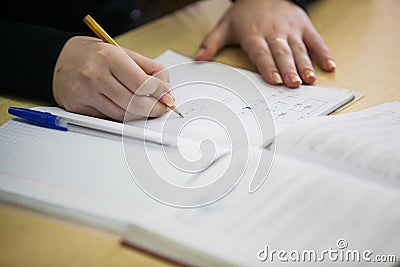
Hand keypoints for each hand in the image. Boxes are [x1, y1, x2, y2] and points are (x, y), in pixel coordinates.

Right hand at [53, 36, 173, 120]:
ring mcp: (85, 93)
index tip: (168, 97)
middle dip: (154, 109)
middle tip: (162, 109)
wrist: (59, 60)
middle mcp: (95, 75)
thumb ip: (148, 69)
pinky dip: (123, 116)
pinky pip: (109, 118)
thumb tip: (167, 91)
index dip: (160, 94)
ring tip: (147, 108)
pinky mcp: (79, 107)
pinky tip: (128, 109)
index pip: (142, 83)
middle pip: (134, 102)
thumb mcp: (123, 52)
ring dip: (140, 114)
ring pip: (123, 114)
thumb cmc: (95, 55)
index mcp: (109, 57)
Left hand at [195, 0, 335, 87]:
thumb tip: (198, 60)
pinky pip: (315, 40)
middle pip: (281, 52)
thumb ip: (211, 43)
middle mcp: (274, 32)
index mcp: (254, 34)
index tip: (274, 80)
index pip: (261, 52)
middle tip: (294, 84)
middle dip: (288, 68)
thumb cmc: (244, 14)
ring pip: (298, 48)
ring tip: (310, 80)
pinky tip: (329, 66)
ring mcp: (291, 29)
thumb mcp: (224, 26)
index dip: (267, 66)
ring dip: (305, 64)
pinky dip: (323, 53)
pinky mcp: (304, 26)